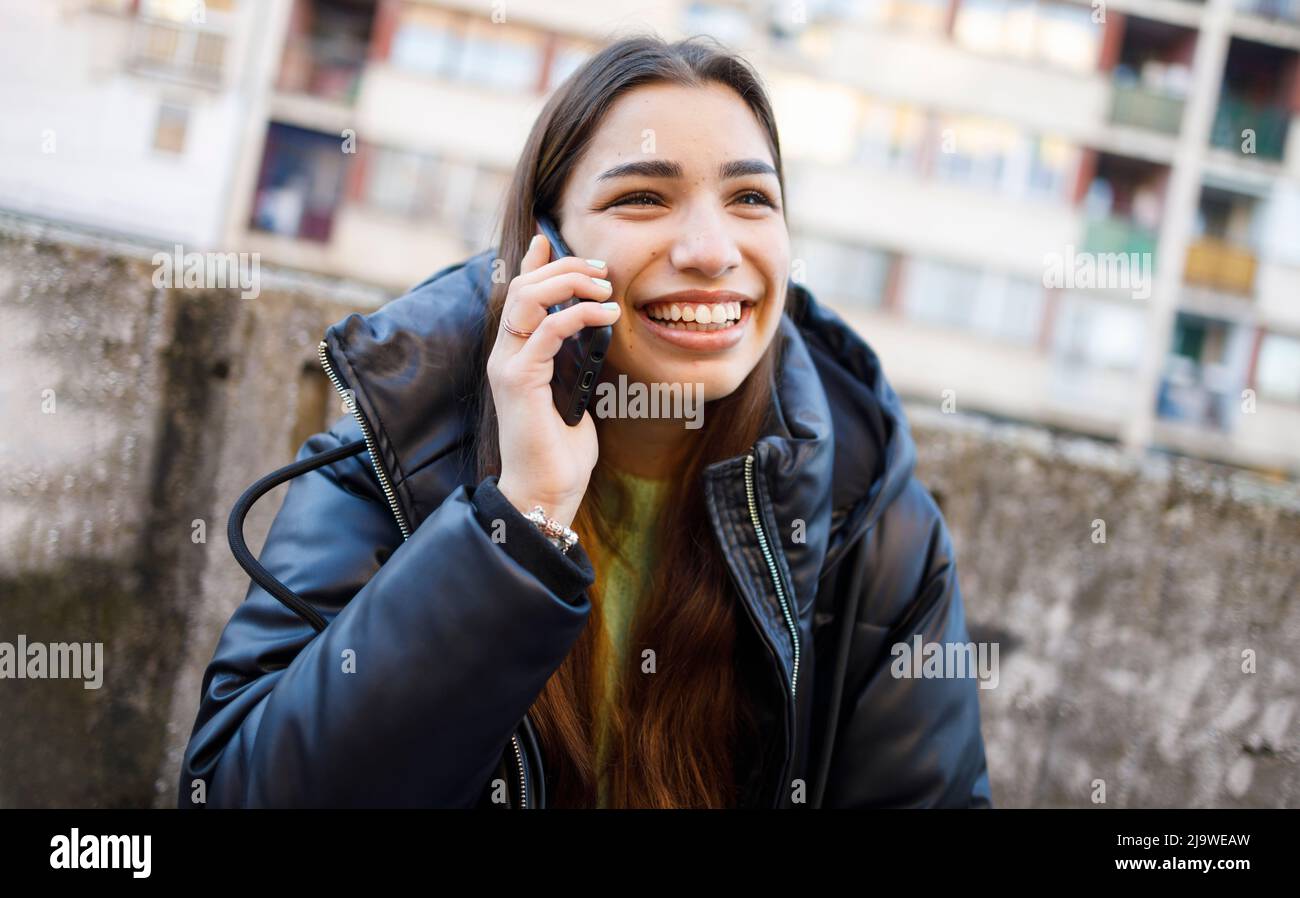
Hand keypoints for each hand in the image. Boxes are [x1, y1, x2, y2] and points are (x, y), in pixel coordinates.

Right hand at [487, 231, 619, 528]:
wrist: (545, 489)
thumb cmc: (562, 449)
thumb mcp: (574, 392)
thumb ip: (575, 361)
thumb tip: (593, 333)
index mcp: (516, 353)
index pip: (518, 293)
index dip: (534, 262)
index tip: (552, 239)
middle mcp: (505, 353)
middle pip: (524, 286)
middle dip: (565, 268)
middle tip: (602, 271)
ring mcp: (508, 364)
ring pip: (528, 298)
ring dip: (570, 283)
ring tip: (605, 289)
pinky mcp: (518, 379)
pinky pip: (546, 330)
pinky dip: (578, 315)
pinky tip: (606, 316)